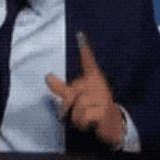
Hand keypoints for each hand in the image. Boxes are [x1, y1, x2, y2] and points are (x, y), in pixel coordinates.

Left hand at [46, 32, 123, 147]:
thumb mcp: (76, 96)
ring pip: (75, 106)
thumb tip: (47, 76)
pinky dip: (82, 122)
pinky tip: (91, 122)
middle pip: (70, 92)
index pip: (88, 61)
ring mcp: (102, 97)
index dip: (84, 49)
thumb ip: (60, 87)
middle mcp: (98, 84)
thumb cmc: (93, 106)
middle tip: (80, 110)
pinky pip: (82, 116)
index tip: (80, 35)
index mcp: (92, 78)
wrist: (113, 125)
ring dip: (76, 117)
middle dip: (69, 105)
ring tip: (86, 117)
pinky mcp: (104, 110)